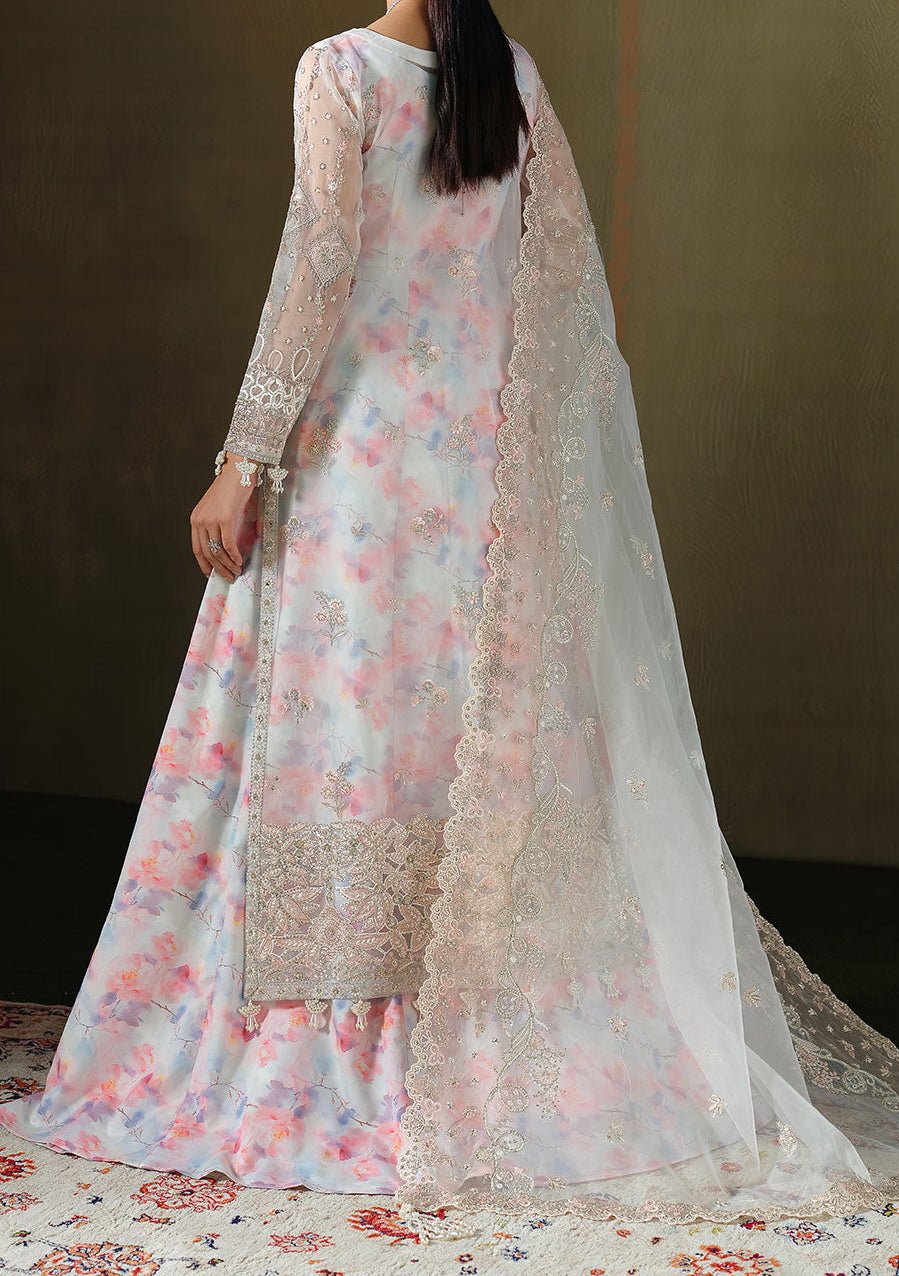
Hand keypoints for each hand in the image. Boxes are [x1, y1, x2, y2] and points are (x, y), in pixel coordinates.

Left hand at [189, 453, 257, 582]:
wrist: (238, 469)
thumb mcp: (218, 508)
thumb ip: (217, 525)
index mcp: (196, 519)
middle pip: (208, 553)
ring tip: (236, 572)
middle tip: (228, 578)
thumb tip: (225, 546)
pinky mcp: (224, 518)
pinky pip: (228, 544)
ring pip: (218, 551)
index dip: (204, 565)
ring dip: (228, 565)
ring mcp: (211, 520)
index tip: (211, 574)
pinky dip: (234, 555)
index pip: (197, 549)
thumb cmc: (231, 487)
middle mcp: (200, 521)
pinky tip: (239, 561)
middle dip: (219, 569)